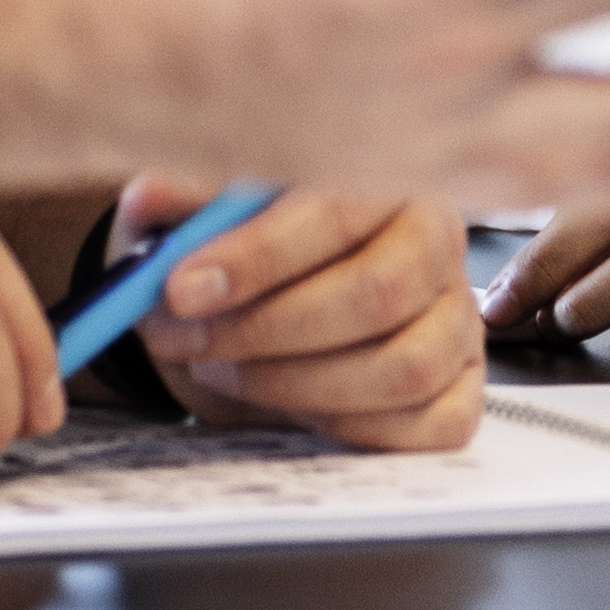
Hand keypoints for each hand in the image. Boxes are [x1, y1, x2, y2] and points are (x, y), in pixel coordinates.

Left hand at [106, 180, 485, 449]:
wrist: (289, 307)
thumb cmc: (262, 252)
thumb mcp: (216, 215)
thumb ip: (190, 205)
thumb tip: (150, 197)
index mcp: (390, 182)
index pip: (334, 212)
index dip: (255, 256)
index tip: (180, 288)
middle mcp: (441, 248)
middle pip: (376, 295)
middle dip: (264, 329)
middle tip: (186, 340)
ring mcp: (459, 326)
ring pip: (402, 368)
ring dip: (293, 383)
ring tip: (225, 370)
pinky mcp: (460, 396)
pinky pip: (421, 427)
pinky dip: (343, 426)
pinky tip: (290, 403)